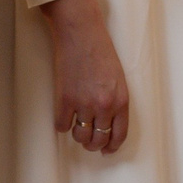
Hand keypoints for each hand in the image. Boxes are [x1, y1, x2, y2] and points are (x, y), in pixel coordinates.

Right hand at [40, 0, 128, 153]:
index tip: (106, 150)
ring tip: (77, 126)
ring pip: (80, 137)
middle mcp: (104, 105)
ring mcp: (83, 103)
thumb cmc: (101, 51)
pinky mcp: (64, 99)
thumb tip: (107, 124)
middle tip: (88, 140)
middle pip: (98, 140)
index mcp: (121, 100)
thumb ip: (115, 101)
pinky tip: (63, 116)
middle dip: (93, 144)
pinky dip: (61, 124)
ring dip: (78, 136)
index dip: (111, 147)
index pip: (119, 135)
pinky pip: (61, 126)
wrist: (81, 32)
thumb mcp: (118, 78)